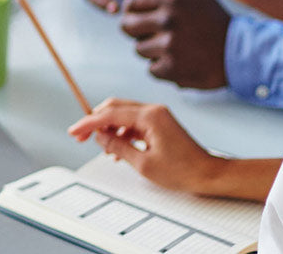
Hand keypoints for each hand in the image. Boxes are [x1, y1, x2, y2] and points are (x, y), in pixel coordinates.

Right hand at [68, 98, 220, 194]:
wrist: (208, 174)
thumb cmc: (183, 170)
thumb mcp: (143, 163)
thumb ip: (118, 147)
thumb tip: (100, 138)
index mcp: (149, 116)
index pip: (110, 114)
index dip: (88, 123)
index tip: (74, 131)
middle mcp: (153, 110)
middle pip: (115, 108)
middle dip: (95, 121)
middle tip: (81, 136)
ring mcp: (157, 116)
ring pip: (123, 115)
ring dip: (108, 128)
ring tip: (99, 146)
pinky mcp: (160, 123)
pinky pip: (134, 123)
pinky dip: (121, 132)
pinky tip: (116, 148)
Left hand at [119, 0, 229, 88]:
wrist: (240, 51)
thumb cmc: (214, 19)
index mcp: (172, 2)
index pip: (131, 2)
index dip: (133, 8)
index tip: (141, 14)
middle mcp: (168, 23)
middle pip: (127, 26)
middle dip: (136, 29)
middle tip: (151, 32)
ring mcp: (169, 47)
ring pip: (139, 49)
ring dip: (152, 49)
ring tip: (173, 46)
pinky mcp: (172, 69)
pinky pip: (151, 68)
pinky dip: (162, 67)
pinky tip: (179, 60)